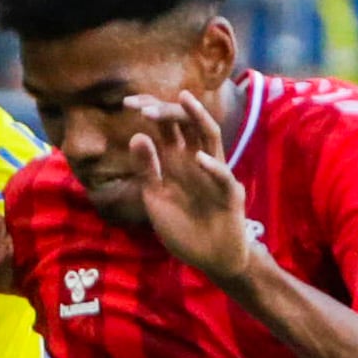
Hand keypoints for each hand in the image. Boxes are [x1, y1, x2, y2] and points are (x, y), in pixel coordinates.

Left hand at [121, 91, 258, 286]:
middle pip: (186, 123)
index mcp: (178, 158)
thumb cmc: (183, 226)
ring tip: (185, 99)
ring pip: (211, 137)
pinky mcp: (230, 194)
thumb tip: (136, 135)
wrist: (208, 257)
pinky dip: (212, 167)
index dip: (150, 110)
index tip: (127, 103)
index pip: (166, 125)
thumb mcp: (155, 197)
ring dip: (198, 117)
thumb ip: (147, 169)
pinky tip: (197, 159)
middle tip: (144, 106)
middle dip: (167, 110)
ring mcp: (216, 173)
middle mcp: (197, 159)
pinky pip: (223, 176)